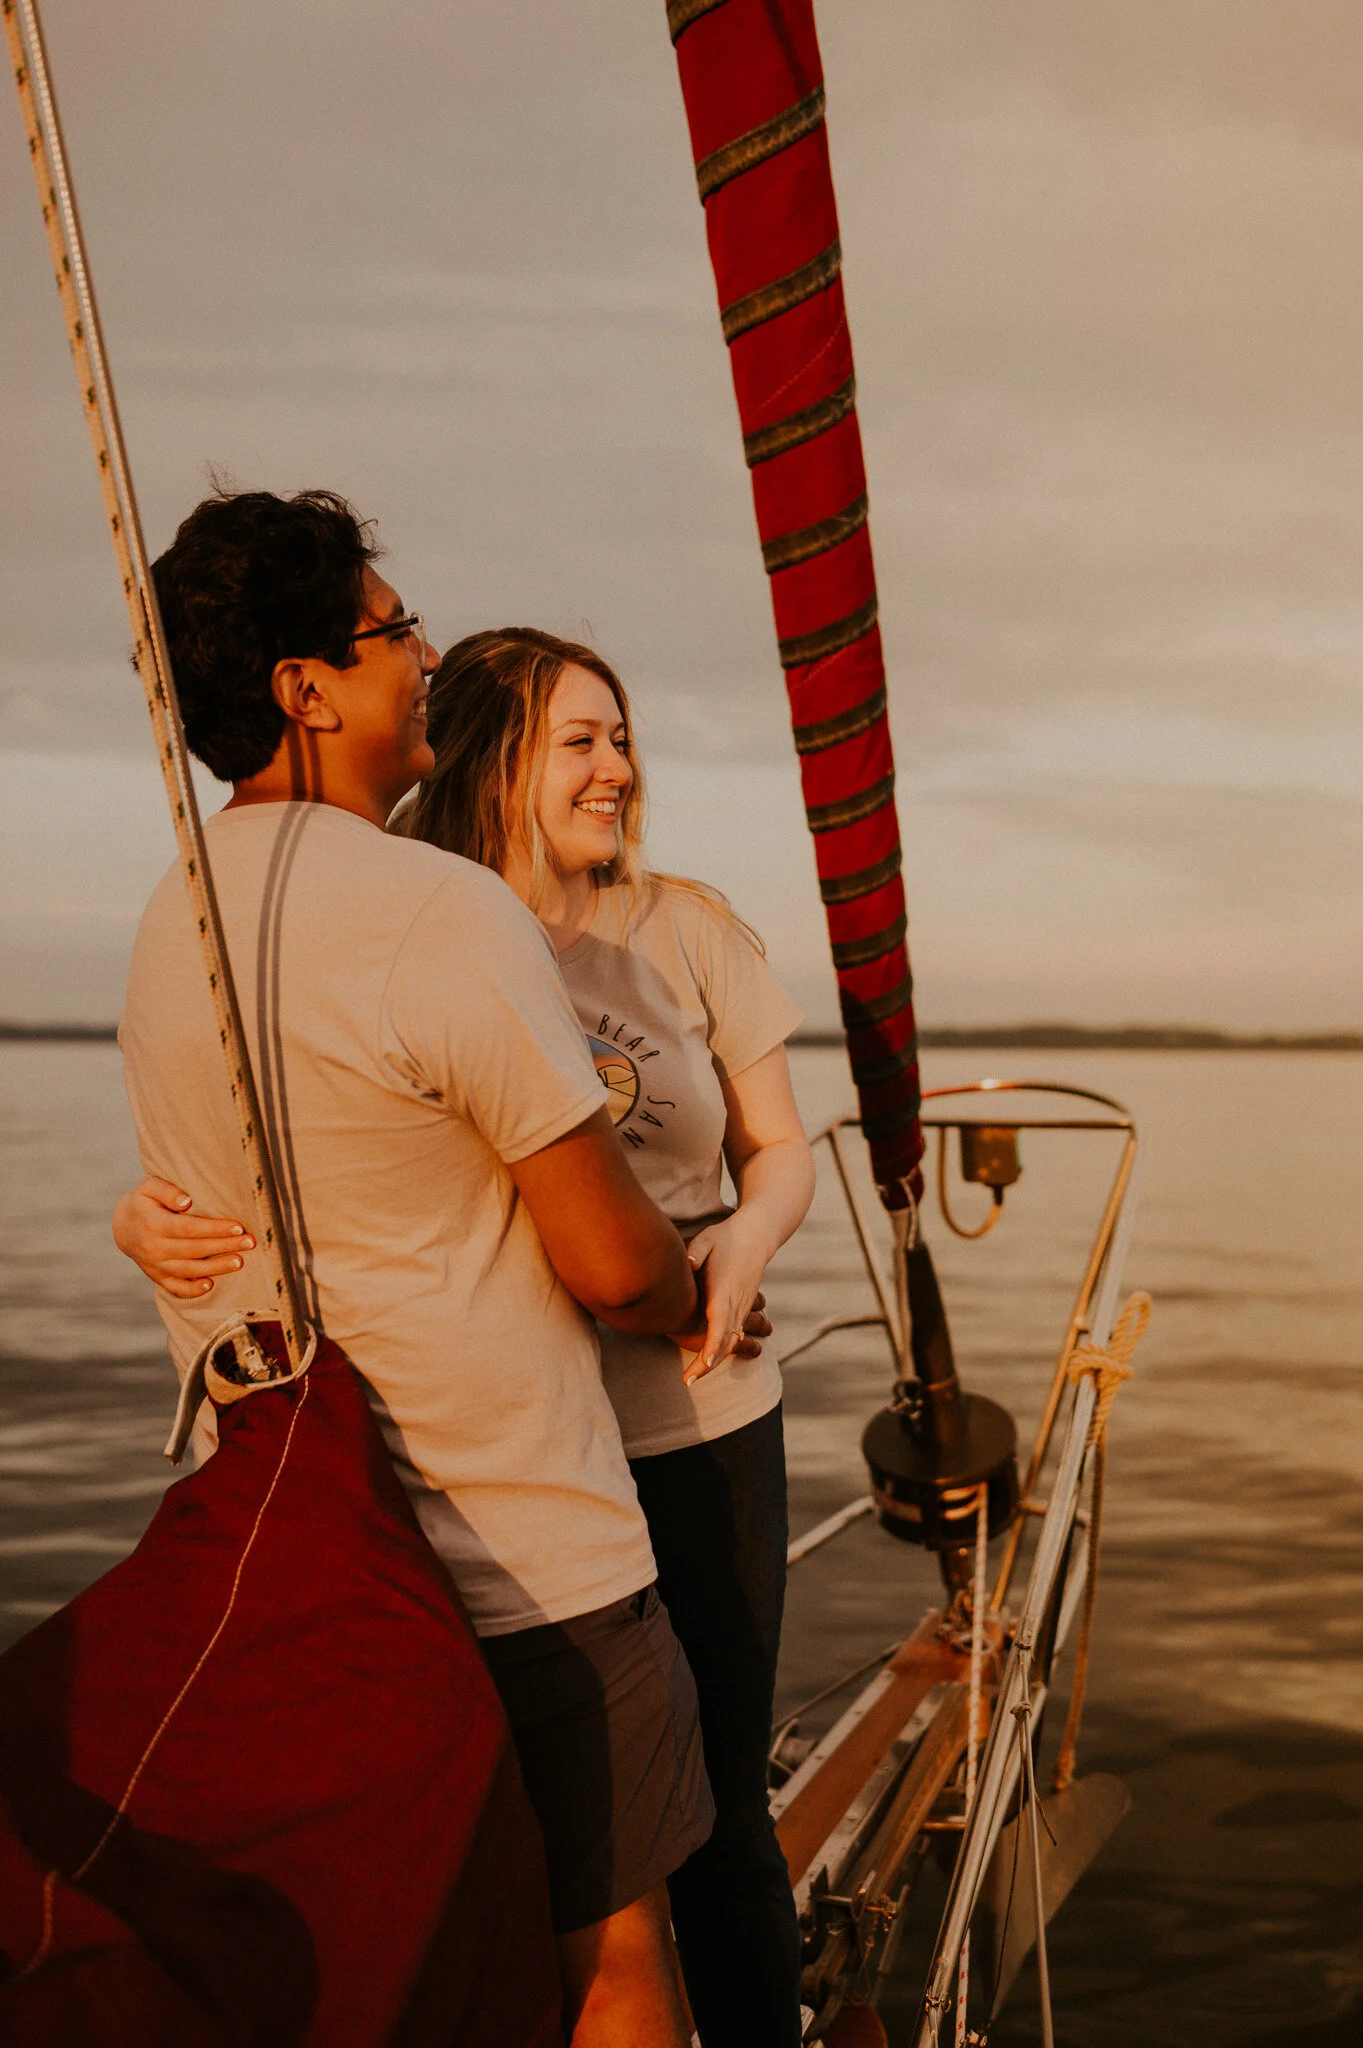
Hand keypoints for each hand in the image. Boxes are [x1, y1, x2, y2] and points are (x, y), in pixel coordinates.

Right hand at [111, 1176, 254, 1299]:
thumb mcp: (149, 1187)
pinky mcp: (157, 1276)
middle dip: (224, 1246)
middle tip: (250, 1243)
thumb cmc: (144, 1201)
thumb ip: (167, 1190)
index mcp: (154, 1224)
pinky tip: (210, 1285)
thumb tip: (187, 1201)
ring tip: (240, 1262)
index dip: (215, 1229)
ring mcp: (154, 1265)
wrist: (122, 1226)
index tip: (238, 1227)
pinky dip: (192, 1290)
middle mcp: (154, 1248)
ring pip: (189, 1270)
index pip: (189, 1228)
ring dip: (216, 1268)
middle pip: (194, 1249)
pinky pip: (175, 1287)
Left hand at [673, 1212, 774, 1385]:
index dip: (713, 1344)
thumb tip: (685, 1261)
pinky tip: (707, 1363)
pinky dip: (722, 1352)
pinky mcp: (742, 1308)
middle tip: (687, 1382)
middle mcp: (736, 1303)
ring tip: (692, 1378)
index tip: (704, 1363)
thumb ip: (696, 1251)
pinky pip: (734, 1336)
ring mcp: (742, 1308)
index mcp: (725, 1289)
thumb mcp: (708, 1238)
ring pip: (731, 1342)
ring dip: (713, 1361)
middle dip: (708, 1364)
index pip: (721, 1322)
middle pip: (725, 1341)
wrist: (757, 1236)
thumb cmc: (726, 1237)